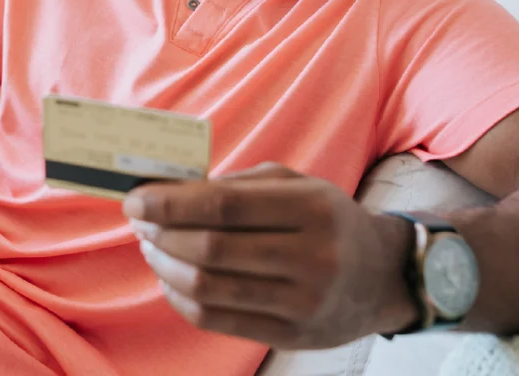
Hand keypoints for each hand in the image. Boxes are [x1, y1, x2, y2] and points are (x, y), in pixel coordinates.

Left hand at [122, 163, 418, 348]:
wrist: (382, 275)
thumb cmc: (326, 218)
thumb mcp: (296, 184)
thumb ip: (238, 183)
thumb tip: (171, 191)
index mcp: (311, 208)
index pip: (224, 205)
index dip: (171, 203)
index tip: (136, 198)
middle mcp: (311, 256)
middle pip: (211, 248)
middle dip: (162, 233)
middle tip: (140, 221)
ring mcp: (302, 302)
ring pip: (208, 287)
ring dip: (166, 265)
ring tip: (153, 247)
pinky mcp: (291, 335)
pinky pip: (217, 320)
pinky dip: (181, 297)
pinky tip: (171, 278)